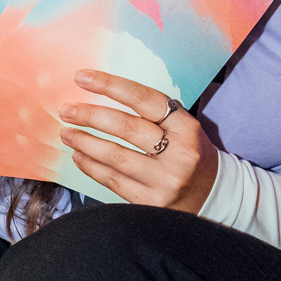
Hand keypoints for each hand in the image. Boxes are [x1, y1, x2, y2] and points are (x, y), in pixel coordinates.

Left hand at [61, 71, 216, 212]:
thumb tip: (103, 96)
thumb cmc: (189, 152)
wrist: (213, 194)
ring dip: (85, 142)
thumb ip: (152, 114)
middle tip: (67, 111)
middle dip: (90, 116)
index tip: (83, 78)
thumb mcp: (183, 127)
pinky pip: (113, 181)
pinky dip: (91, 166)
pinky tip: (79, 156)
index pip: (144, 99)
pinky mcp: (151, 203)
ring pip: (114, 157)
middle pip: (126, 128)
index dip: (111, 86)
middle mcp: (178, 154)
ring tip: (67, 134)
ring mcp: (164, 181)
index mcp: (187, 128)